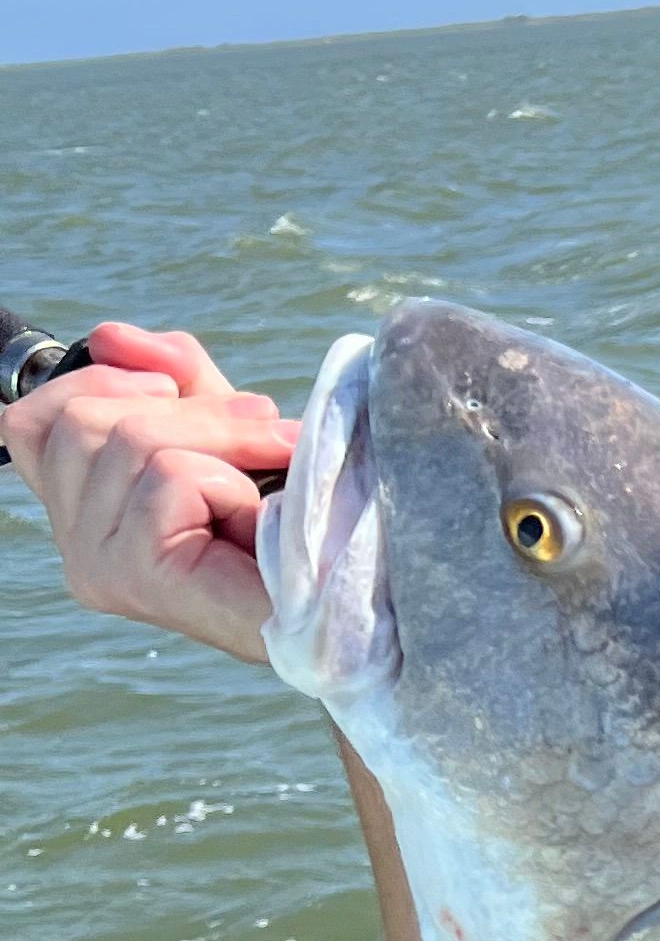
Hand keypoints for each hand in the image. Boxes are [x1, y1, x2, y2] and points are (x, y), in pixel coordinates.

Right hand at [5, 321, 294, 668]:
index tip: (178, 384)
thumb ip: (171, 378)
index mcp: (80, 515)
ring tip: (274, 462)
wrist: (346, 604)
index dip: (100, 380)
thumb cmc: (291, 521)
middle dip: (190, 407)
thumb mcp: (221, 428)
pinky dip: (227, 481)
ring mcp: (98, 566)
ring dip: (221, 438)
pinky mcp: (138, 576)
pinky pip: (168, 477)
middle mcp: (75, 549)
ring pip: (129, 439)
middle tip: (267, 428)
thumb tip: (107, 336)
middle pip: (85, 419)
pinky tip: (257, 519)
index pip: (27, 421)